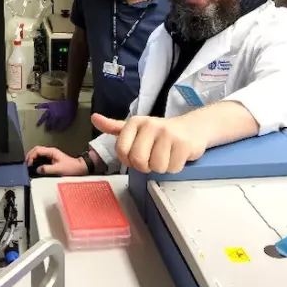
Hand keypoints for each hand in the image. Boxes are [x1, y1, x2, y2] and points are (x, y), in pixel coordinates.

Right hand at [25, 146, 87, 175]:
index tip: (29, 164)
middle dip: (30, 155)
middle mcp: (50, 151)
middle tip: (26, 163)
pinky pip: (41, 157)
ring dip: (32, 157)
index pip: (37, 150)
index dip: (31, 156)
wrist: (79, 168)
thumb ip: (47, 169)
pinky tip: (34, 165)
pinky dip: (36, 159)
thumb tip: (37, 169)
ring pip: (38, 152)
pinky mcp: (52, 158)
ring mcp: (51, 154)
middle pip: (36, 149)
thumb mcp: (58, 169)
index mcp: (51, 151)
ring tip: (28, 164)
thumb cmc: (71, 168)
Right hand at [35, 100, 77, 131]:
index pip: (52, 125)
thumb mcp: (68, 120)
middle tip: (45, 130)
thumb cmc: (71, 112)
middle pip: (48, 121)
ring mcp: (50, 109)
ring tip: (37, 124)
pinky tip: (36, 107)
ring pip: (44, 115)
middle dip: (46, 126)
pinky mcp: (50, 105)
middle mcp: (51, 114)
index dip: (51, 129)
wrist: (70, 102)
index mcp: (56, 118)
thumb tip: (57, 131)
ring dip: (41, 120)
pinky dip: (40, 106)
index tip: (50, 132)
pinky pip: (44, 105)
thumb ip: (62, 126)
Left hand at [91, 113, 206, 173]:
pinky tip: (176, 156)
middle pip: (138, 160)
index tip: (136, 156)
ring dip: (161, 167)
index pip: (121, 150)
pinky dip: (174, 168)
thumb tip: (94, 118)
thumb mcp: (136, 128)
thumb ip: (114, 127)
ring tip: (166, 155)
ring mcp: (168, 134)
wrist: (192, 128)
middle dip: (145, 166)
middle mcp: (150, 125)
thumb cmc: (160, 132)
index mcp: (135, 122)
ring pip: (156, 167)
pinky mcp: (183, 144)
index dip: (128, 160)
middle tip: (152, 159)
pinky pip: (172, 168)